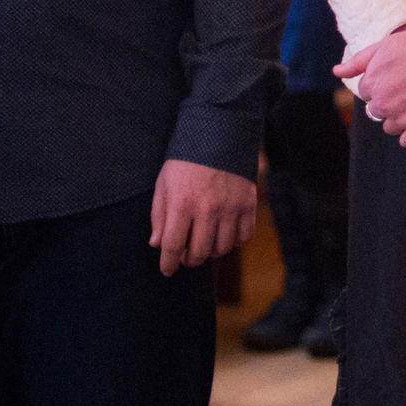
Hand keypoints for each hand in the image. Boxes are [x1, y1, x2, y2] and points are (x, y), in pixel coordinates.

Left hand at [149, 159, 257, 274]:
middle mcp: (207, 209)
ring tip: (206, 244)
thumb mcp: (164, 185)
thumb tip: (156, 244)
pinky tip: (225, 234)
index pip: (173, 246)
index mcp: (182, 204)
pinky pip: (244, 236)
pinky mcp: (248, 204)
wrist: (220, 135)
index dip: (168, 264)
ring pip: (222, 248)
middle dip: (190, 260)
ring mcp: (231, 207)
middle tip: (186, 256)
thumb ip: (159, 215)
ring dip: (212, 252)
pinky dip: (234, 242)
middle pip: (199, 252)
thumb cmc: (186, 162)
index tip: (167, 270)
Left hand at [333, 21, 405, 145]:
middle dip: (391, 103)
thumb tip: (336, 72)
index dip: (384, 86)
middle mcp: (382, 103)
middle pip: (378, 112)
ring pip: (392, 127)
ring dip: (402, 119)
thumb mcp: (384, 46)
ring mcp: (401, 117)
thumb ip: (357, 62)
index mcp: (371, 84)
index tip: (399, 80)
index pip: (368, 94)